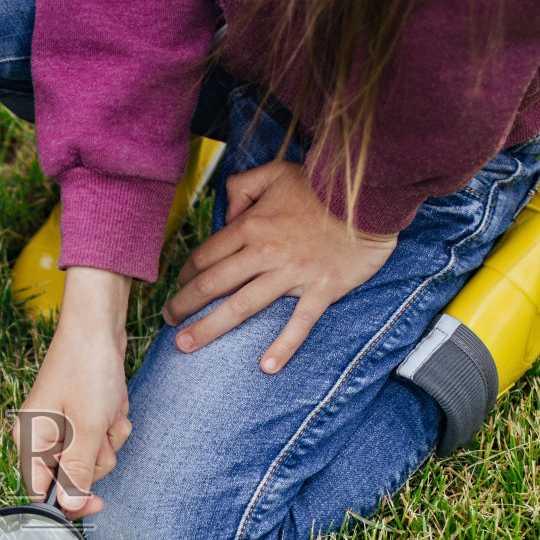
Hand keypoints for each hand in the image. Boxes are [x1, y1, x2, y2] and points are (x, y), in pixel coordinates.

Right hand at [15, 267, 133, 519]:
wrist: (99, 326)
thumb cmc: (86, 368)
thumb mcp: (87, 427)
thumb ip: (78, 471)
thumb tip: (71, 507)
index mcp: (30, 441)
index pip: (43, 493)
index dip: (71, 502)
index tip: (99, 503)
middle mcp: (41, 437)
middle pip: (72, 478)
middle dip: (97, 460)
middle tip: (102, 433)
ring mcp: (62, 427)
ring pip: (92, 459)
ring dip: (108, 440)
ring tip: (107, 412)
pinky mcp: (80, 418)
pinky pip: (101, 439)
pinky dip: (112, 426)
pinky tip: (112, 406)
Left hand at [162, 160, 396, 372]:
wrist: (372, 196)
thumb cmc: (322, 184)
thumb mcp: (276, 172)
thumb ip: (243, 186)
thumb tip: (226, 209)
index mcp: (251, 226)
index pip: (205, 256)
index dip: (185, 275)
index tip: (177, 288)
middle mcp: (264, 252)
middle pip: (211, 285)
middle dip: (183, 305)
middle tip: (167, 322)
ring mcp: (292, 274)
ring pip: (241, 307)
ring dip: (209, 328)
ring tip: (185, 345)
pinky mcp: (321, 290)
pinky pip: (299, 323)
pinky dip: (284, 346)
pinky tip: (267, 367)